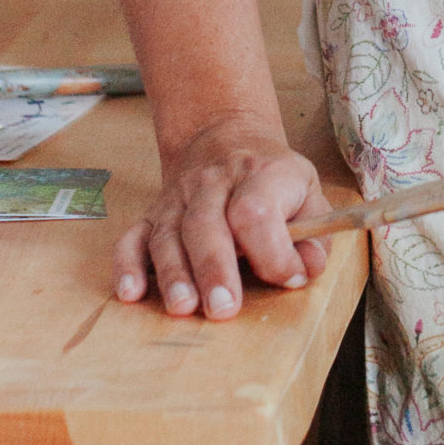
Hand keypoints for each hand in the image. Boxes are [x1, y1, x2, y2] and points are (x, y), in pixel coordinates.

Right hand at [114, 112, 331, 318]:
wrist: (225, 136)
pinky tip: (130, 293)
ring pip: (169, 234)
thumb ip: (316, 233)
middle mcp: (214, 183)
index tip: (289, 277)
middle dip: (214, 268)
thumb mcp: (308, 191)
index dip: (273, 250)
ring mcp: (179, 198)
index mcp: (260, 175)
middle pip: (207, 224)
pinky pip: (132, 238)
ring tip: (183, 307)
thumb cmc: (272, 179)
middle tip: (223, 309)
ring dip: (173, 273)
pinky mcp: (153, 214)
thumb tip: (307, 270)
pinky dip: (127, 265)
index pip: (258, 211)